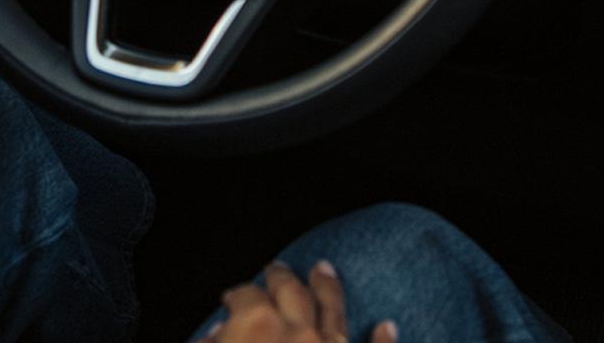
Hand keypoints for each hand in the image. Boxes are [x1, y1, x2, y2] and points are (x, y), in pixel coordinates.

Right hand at [205, 261, 397, 342]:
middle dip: (281, 277)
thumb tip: (215, 335)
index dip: (236, 294)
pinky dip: (383, 340)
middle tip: (276, 267)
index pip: (243, 297)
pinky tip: (388, 326)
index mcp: (256, 328)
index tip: (231, 296)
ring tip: (325, 269)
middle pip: (290, 292)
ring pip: (333, 310)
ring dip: (329, 288)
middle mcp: (300, 333)